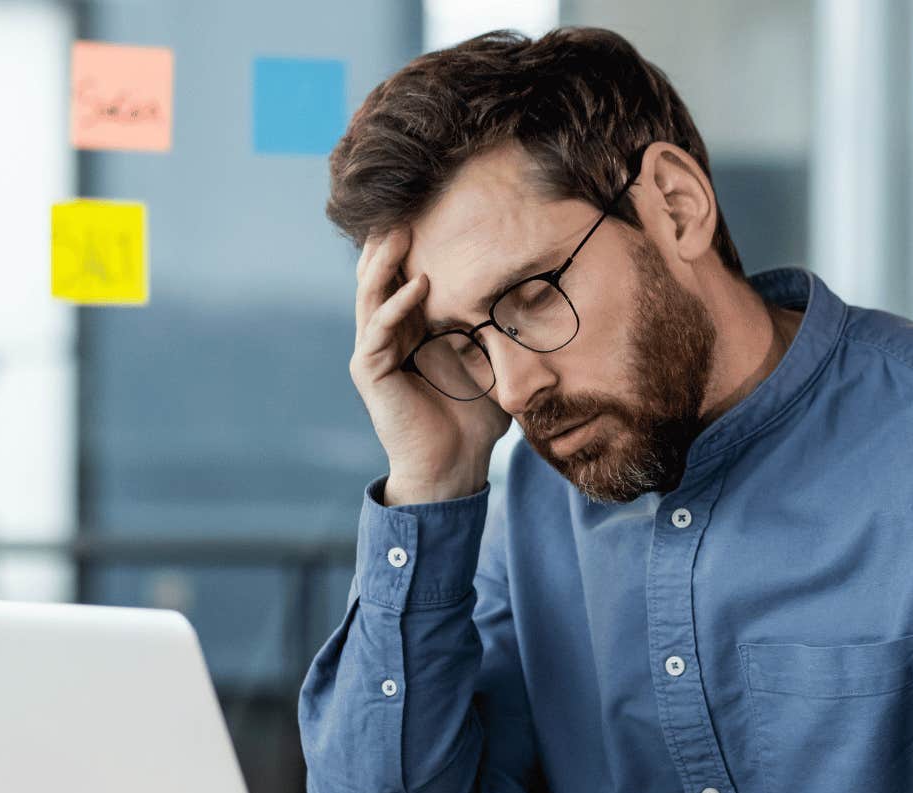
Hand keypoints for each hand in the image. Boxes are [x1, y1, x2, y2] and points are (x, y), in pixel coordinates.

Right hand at [348, 229, 511, 505]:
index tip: (429, 208)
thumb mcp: (492, 363)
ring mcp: (374, 353)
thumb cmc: (474, 421)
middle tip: (405, 204)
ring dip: (384, 262)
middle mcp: (385, 336)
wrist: (454, 468)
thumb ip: (500, 331)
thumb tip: (541, 297)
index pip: (401, 275)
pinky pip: (378, 330)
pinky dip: (397, 305)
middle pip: (378, 276)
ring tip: (400, 230)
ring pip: (370, 294)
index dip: (409, 244)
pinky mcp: (370, 372)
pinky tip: (419, 284)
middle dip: (388, 241)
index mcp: (409, 330)